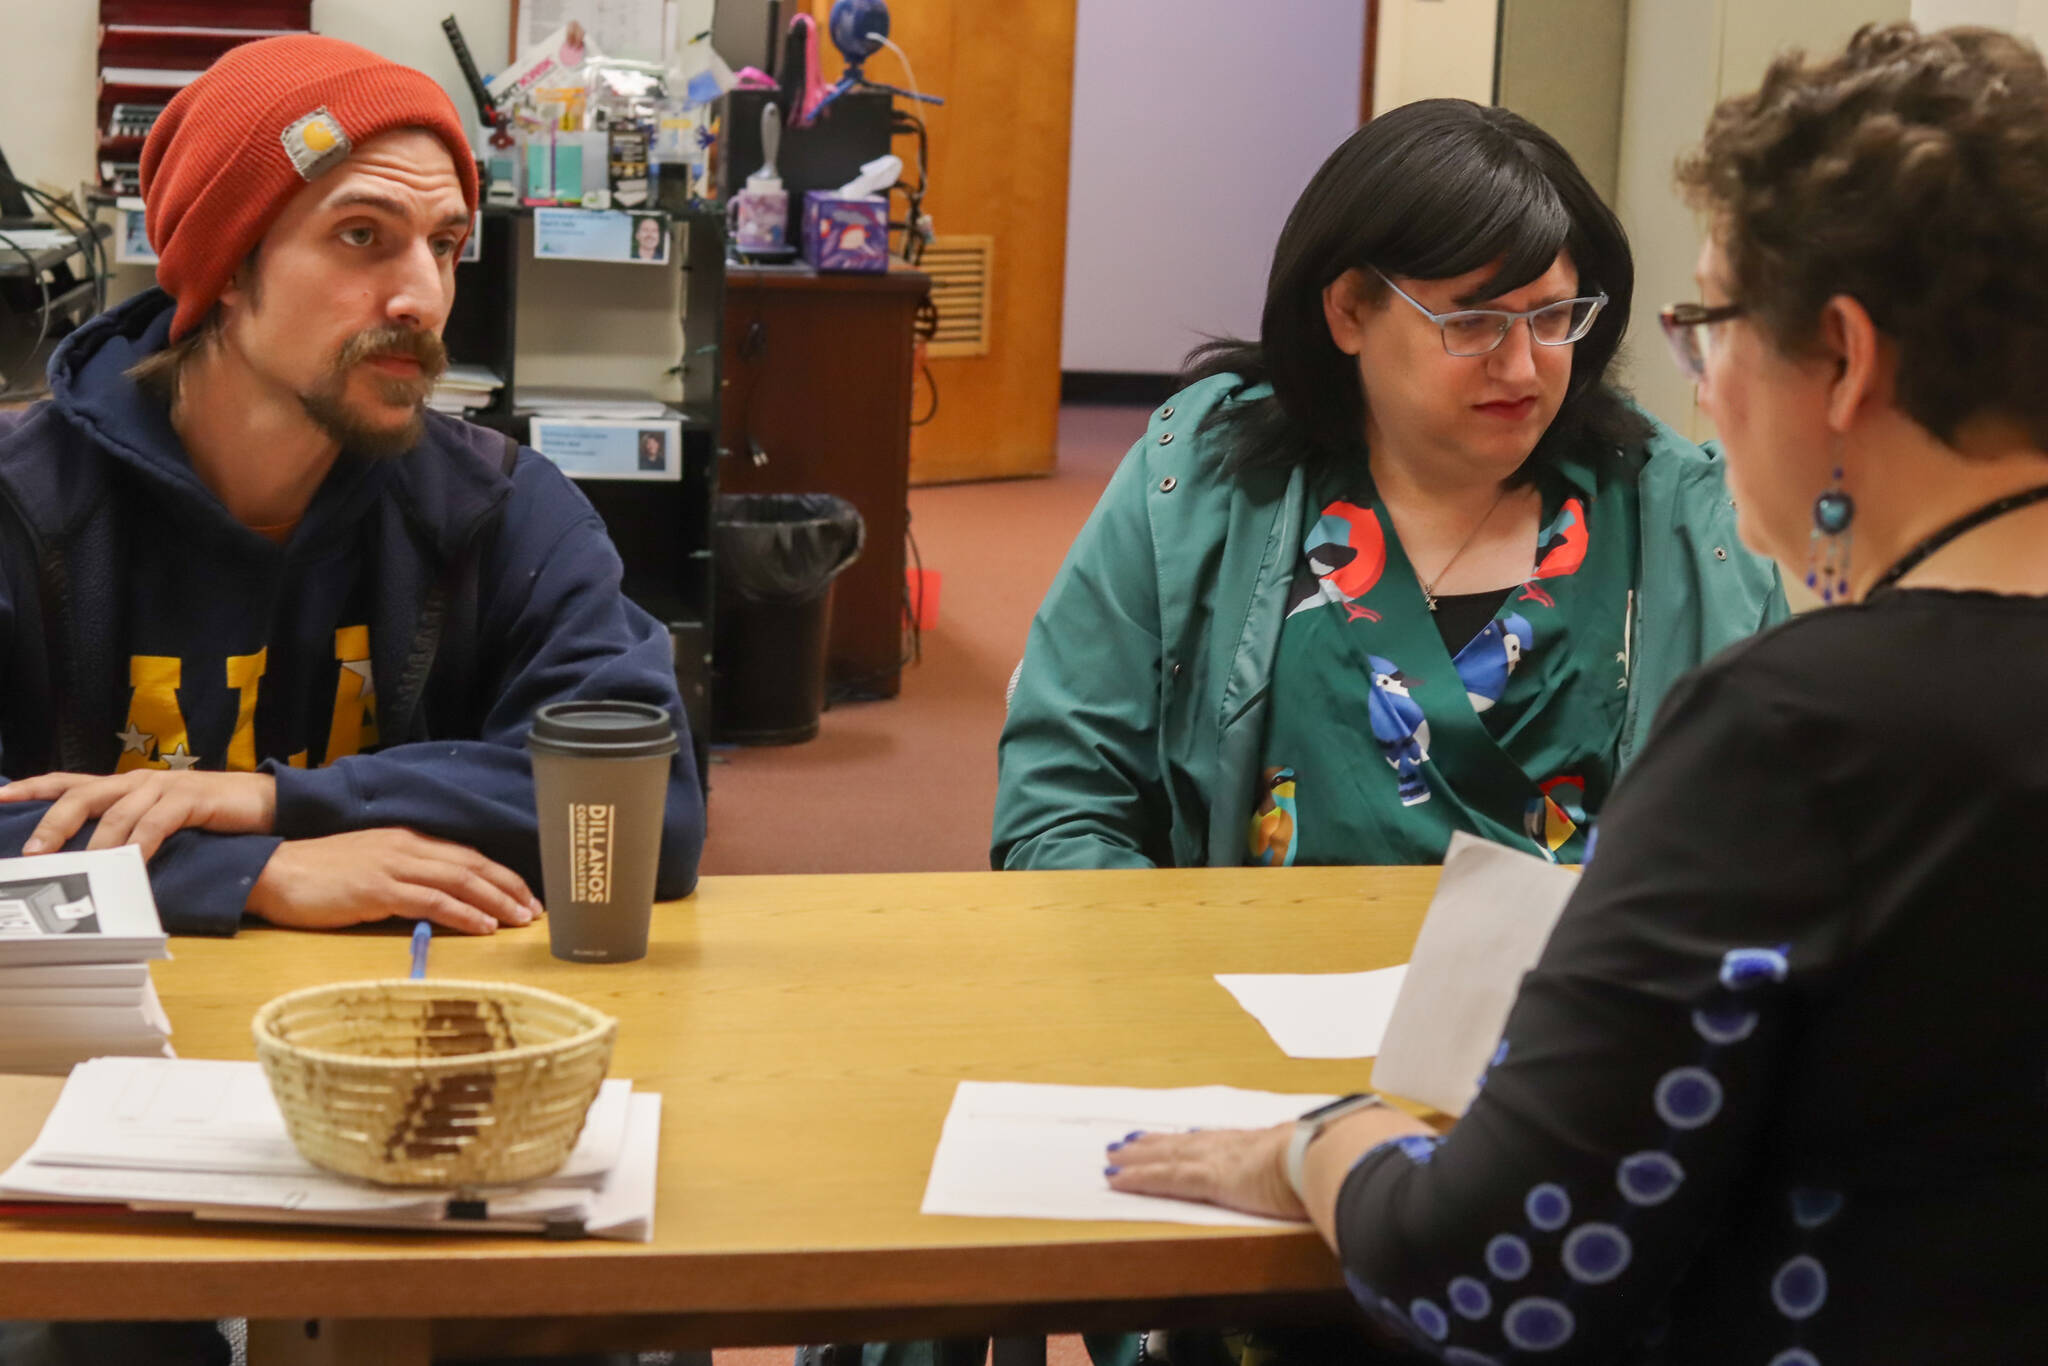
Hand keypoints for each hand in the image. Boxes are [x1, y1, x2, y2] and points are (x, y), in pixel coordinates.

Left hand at [0, 770, 275, 858]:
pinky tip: (131, 865)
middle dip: (54, 822)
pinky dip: (140, 846)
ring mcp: (164, 787)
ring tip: (80, 869)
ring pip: (116, 812)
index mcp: (126, 784)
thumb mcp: (162, 820)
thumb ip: (130, 831)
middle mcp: (139, 780)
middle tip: (34, 852)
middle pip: (83, 794)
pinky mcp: (191, 799)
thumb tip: (92, 864)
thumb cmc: (210, 816)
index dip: (32, 788)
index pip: (69, 781)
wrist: (264, 802)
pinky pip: (156, 823)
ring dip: (94, 843)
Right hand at [246, 829, 544, 935]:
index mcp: (407, 840)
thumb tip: (440, 899)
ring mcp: (393, 866)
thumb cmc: (320, 876)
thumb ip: (406, 876)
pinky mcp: (378, 889)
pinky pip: (432, 901)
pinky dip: (463, 913)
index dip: (501, 875)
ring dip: (496, 901)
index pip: (467, 855)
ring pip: (460, 880)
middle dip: (510, 887)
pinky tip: (484, 927)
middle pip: (472, 865)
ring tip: (521, 920)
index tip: (526, 895)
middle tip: (537, 911)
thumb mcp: (371, 868)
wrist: (274, 872)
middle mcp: (407, 847)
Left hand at [1104, 1123, 1305, 1221]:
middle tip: (1126, 1144)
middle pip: (1182, 1145)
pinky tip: (1117, 1178)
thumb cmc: (1325, 1160)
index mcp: (1255, 1146)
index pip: (1211, 1143)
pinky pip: (1164, 1178)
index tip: (1169, 1141)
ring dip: (1138, 1157)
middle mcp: (1229, 1147)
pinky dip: (1138, 1177)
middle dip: (1153, 1146)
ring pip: (1166, 1157)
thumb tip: (1312, 1173)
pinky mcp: (1208, 1178)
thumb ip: (1301, 1168)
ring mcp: (1216, 1160)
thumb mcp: (1310, 1163)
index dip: (1186, 1143)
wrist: (1323, 1155)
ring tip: (1115, 1155)